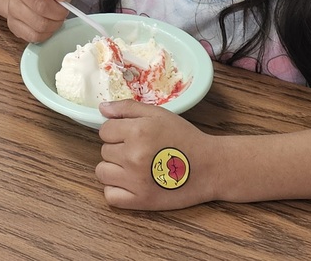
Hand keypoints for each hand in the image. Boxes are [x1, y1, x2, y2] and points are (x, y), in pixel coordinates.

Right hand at [5, 0, 72, 42]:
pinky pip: (34, 36)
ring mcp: (11, 9)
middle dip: (58, 10)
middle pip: (39, 5)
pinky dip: (47, 33)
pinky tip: (49, 25)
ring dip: (55, 23)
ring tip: (57, 17)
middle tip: (64, 9)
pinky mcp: (14, 26)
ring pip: (39, 24)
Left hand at [96, 102, 210, 209]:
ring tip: (132, 167)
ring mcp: (135, 181)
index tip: (130, 135)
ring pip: (102, 172)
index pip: (104, 131)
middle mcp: (133, 156)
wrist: (209, 167)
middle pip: (104, 151)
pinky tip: (130, 183)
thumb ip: (127, 108)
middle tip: (138, 150)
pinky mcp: (140, 202)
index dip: (116, 131)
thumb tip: (102, 109)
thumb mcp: (158, 114)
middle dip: (117, 149)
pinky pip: (110, 195)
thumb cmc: (184, 137)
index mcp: (137, 131)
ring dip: (114, 169)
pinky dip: (116, 190)